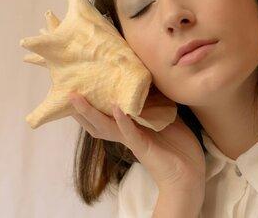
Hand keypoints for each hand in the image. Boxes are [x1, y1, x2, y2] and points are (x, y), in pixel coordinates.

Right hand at [68, 90, 205, 192]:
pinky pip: (129, 133)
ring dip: (91, 113)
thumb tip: (152, 83)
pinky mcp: (143, 147)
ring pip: (106, 127)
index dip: (93, 104)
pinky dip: (122, 121)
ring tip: (78, 99)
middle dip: (82, 109)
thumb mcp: (166, 119)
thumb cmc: (178, 147)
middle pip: (98, 122)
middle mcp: (127, 135)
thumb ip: (157, 104)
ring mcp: (133, 141)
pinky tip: (115, 109)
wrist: (188, 174)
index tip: (82, 86)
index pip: (106, 116)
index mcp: (131, 128)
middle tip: (68, 93)